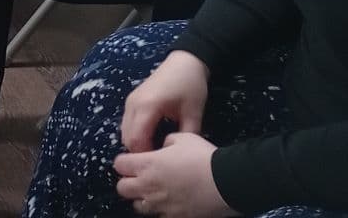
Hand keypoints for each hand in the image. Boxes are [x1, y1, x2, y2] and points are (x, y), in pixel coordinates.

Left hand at [113, 133, 234, 217]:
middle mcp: (149, 186)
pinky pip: (159, 216)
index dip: (125, 161)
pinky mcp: (174, 217)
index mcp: (148, 164)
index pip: (119, 165)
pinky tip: (171, 203)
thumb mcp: (184, 138)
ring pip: (138, 206)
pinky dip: (161, 211)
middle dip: (128, 182)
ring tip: (155, 192)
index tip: (133, 160)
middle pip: (122, 188)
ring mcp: (161, 205)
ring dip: (143, 198)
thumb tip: (163, 148)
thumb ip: (166, 142)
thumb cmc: (204, 157)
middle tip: (141, 177)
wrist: (228, 182)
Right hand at [121, 51, 210, 153]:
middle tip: (158, 161)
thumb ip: (187, 136)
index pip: (137, 140)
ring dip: (136, 143)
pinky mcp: (131, 100)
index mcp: (147, 107)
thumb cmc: (190, 85)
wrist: (184, 61)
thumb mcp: (194, 113)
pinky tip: (151, 138)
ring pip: (124, 131)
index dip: (146, 156)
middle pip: (127, 138)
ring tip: (155, 151)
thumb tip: (180, 155)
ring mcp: (130, 101)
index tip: (161, 165)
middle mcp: (133, 105)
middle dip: (139, 152)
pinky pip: (127, 123)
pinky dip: (135, 134)